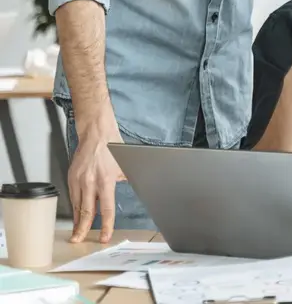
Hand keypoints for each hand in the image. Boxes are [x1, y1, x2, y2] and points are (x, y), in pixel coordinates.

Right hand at [68, 122, 125, 243]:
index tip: (105, 237)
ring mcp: (79, 180)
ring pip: (77, 206)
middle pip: (86, 212)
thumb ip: (125, 181)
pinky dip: (75, 207)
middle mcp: (90, 182)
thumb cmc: (112, 147)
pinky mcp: (71, 177)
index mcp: (106, 180)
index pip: (106, 209)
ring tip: (76, 234)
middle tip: (80, 241)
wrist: (96, 133)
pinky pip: (73, 197)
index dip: (106, 225)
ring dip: (77, 221)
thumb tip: (137, 190)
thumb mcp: (125, 165)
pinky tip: (76, 215)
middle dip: (83, 229)